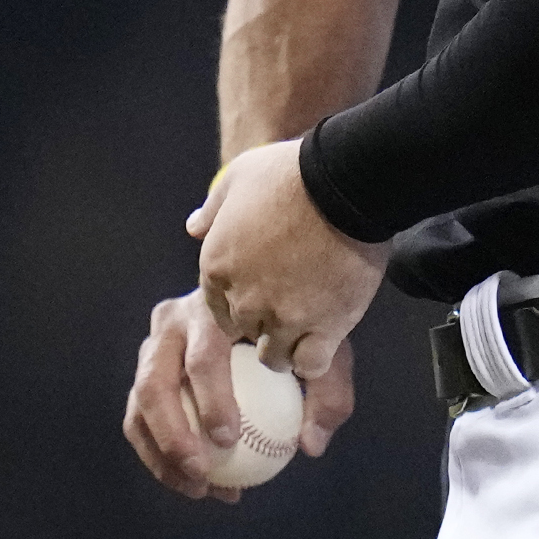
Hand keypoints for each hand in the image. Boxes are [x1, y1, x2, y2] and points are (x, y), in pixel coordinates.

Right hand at [121, 286, 357, 499]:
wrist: (267, 304)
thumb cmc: (297, 330)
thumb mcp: (323, 352)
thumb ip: (328, 393)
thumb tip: (311, 445)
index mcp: (213, 308)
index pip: (205, 356)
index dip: (212, 400)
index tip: (229, 440)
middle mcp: (171, 322)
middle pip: (155, 382)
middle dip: (172, 434)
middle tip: (202, 472)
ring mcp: (152, 346)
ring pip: (139, 406)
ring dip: (161, 455)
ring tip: (199, 489)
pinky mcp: (144, 372)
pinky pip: (140, 420)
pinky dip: (161, 457)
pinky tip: (197, 485)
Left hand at [190, 139, 387, 381]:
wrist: (343, 182)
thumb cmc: (291, 174)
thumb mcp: (238, 177)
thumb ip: (212, 208)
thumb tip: (194, 226)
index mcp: (218, 265)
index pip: (217, 306)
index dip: (239, 302)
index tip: (261, 296)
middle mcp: (244, 298)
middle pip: (244, 332)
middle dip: (262, 325)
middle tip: (288, 310)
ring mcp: (283, 317)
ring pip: (273, 357)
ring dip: (285, 348)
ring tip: (306, 332)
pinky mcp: (323, 327)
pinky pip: (309, 363)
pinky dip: (314, 358)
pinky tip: (324, 341)